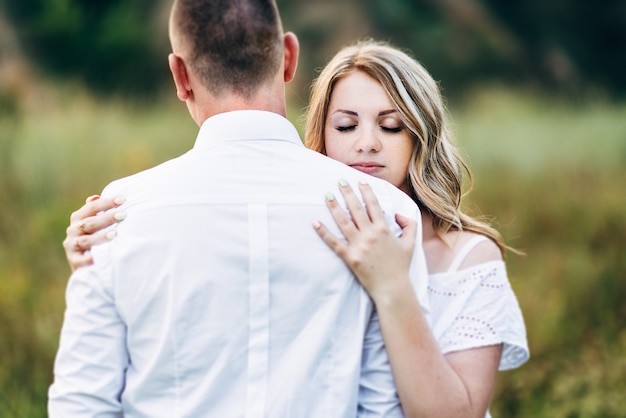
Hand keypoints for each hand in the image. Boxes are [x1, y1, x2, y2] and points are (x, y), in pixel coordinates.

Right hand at [63, 195, 125, 270]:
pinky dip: (88, 259)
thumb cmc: (94, 238)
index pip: (91, 207)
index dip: (106, 203)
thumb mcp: (93, 223)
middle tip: (123, 215)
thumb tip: (95, 197)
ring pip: (85, 240)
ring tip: (114, 234)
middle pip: (89, 223)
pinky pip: (80, 260)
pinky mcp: (73, 261)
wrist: (85, 264)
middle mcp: (73, 230)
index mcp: (78, 218)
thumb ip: (94, 210)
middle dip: (106, 218)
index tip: (122, 200)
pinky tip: (98, 257)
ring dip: (100, 237)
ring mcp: (71, 245)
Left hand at [313, 180, 415, 302]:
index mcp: (384, 229)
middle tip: (340, 181)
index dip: (366, 191)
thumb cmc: (400, 266)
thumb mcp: (411, 243)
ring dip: (334, 207)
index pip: (373, 205)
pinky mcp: (349, 257)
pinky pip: (334, 242)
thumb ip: (409, 225)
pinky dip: (323, 232)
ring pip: (343, 221)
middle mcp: (370, 234)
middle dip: (347, 193)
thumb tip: (399, 214)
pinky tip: (315, 222)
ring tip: (327, 195)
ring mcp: (359, 245)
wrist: (392, 288)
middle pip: (356, 209)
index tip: (360, 181)